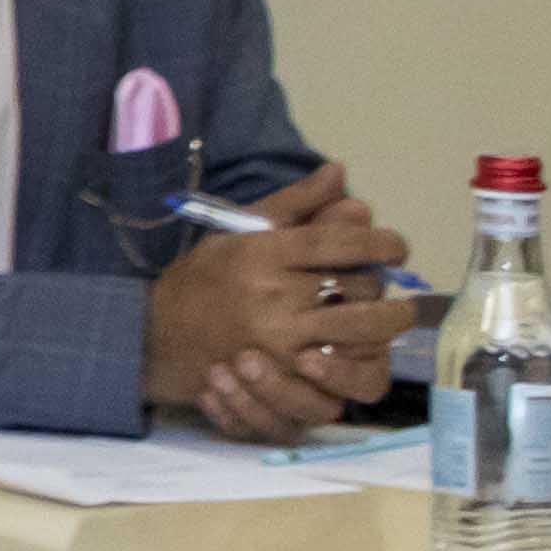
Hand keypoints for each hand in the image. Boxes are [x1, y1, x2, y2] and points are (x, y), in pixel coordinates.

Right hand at [145, 162, 415, 436]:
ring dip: (388, 323)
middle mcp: (272, 297)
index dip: (381, 243)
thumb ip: (293, 203)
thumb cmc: (203, 279)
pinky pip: (342, 373)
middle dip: (381, 283)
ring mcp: (279, 342)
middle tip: (385, 283)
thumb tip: (341, 172)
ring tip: (396, 315)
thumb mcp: (237, 231)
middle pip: (358, 286)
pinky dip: (362, 361)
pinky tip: (367, 350)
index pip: (340, 242)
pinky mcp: (282, 379)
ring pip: (361, 332)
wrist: (154, 337)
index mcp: (262, 254)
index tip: (395, 247)